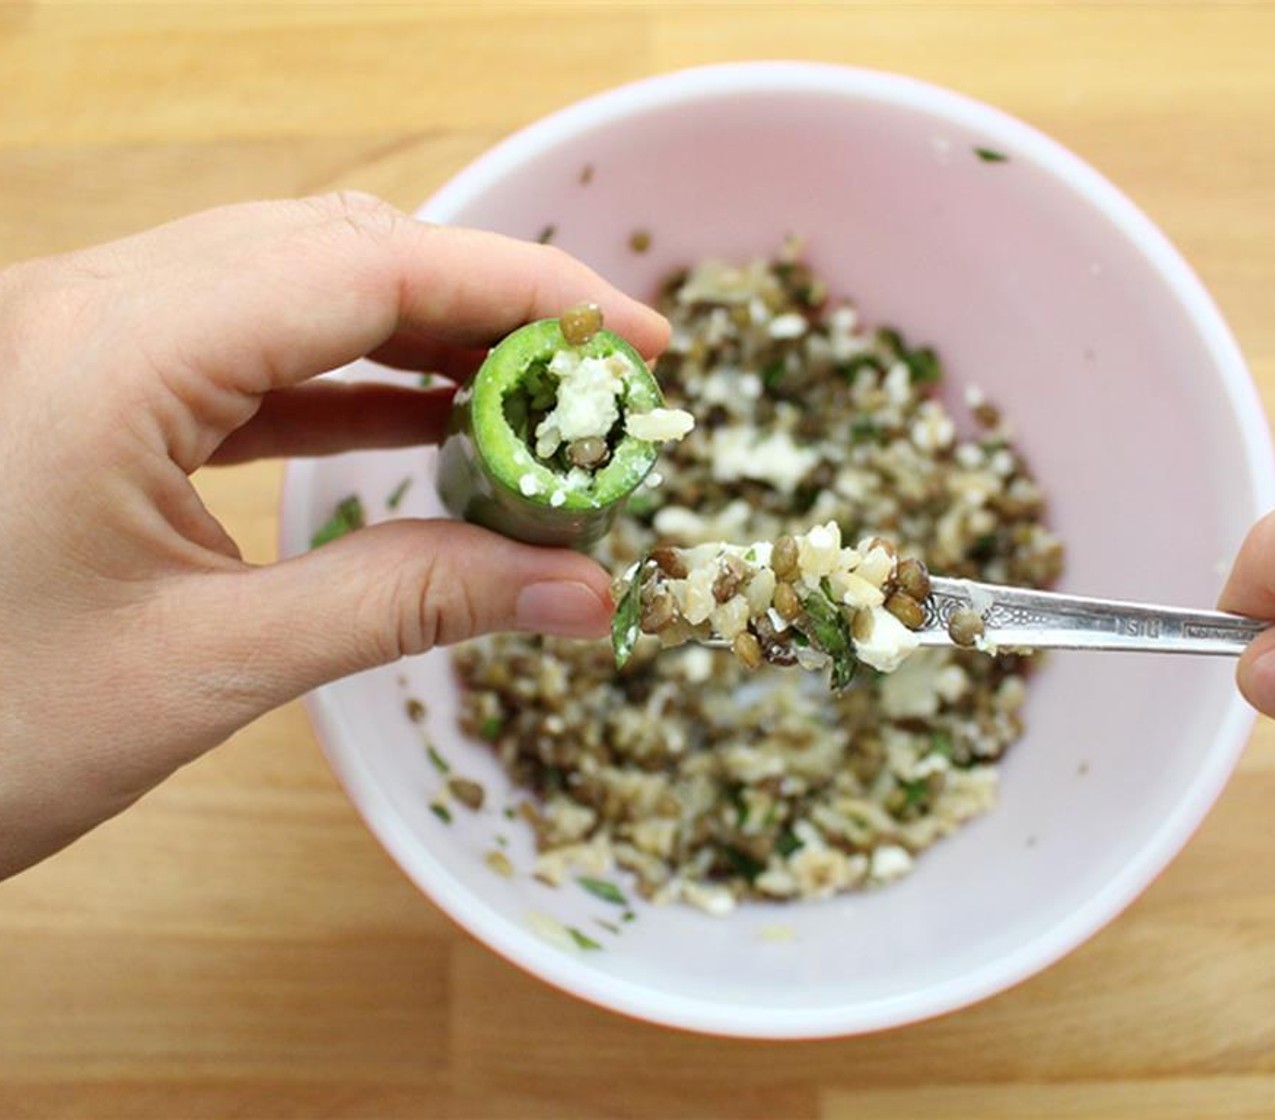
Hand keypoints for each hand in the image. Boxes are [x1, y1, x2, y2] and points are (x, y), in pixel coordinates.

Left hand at [0, 193, 669, 877]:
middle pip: (338, 251)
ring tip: (535, 405)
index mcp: (110, 354)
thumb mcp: (206, 668)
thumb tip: (577, 590)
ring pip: (294, 287)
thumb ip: (405, 605)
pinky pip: (247, 350)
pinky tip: (430, 422)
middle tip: (599, 384)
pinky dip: (352, 379)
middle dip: (490, 304)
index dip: (528, 288)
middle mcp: (89, 310)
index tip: (639, 342)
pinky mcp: (84, 387)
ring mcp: (78, 341)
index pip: (368, 264)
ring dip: (425, 337)